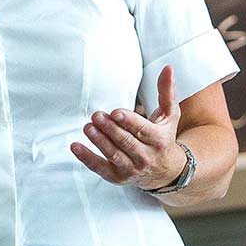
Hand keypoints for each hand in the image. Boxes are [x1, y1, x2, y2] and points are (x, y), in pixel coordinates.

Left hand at [71, 66, 184, 189]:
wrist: (166, 171)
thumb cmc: (164, 138)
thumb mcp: (170, 115)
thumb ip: (166, 92)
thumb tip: (167, 68)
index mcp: (159, 140)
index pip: (142, 130)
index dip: (129, 122)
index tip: (116, 113)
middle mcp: (146, 157)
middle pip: (126, 142)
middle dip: (110, 129)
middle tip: (96, 116)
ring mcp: (132, 169)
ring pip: (114, 155)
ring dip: (99, 141)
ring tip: (88, 127)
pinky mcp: (118, 177)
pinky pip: (100, 168)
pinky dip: (87, 158)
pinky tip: (76, 146)